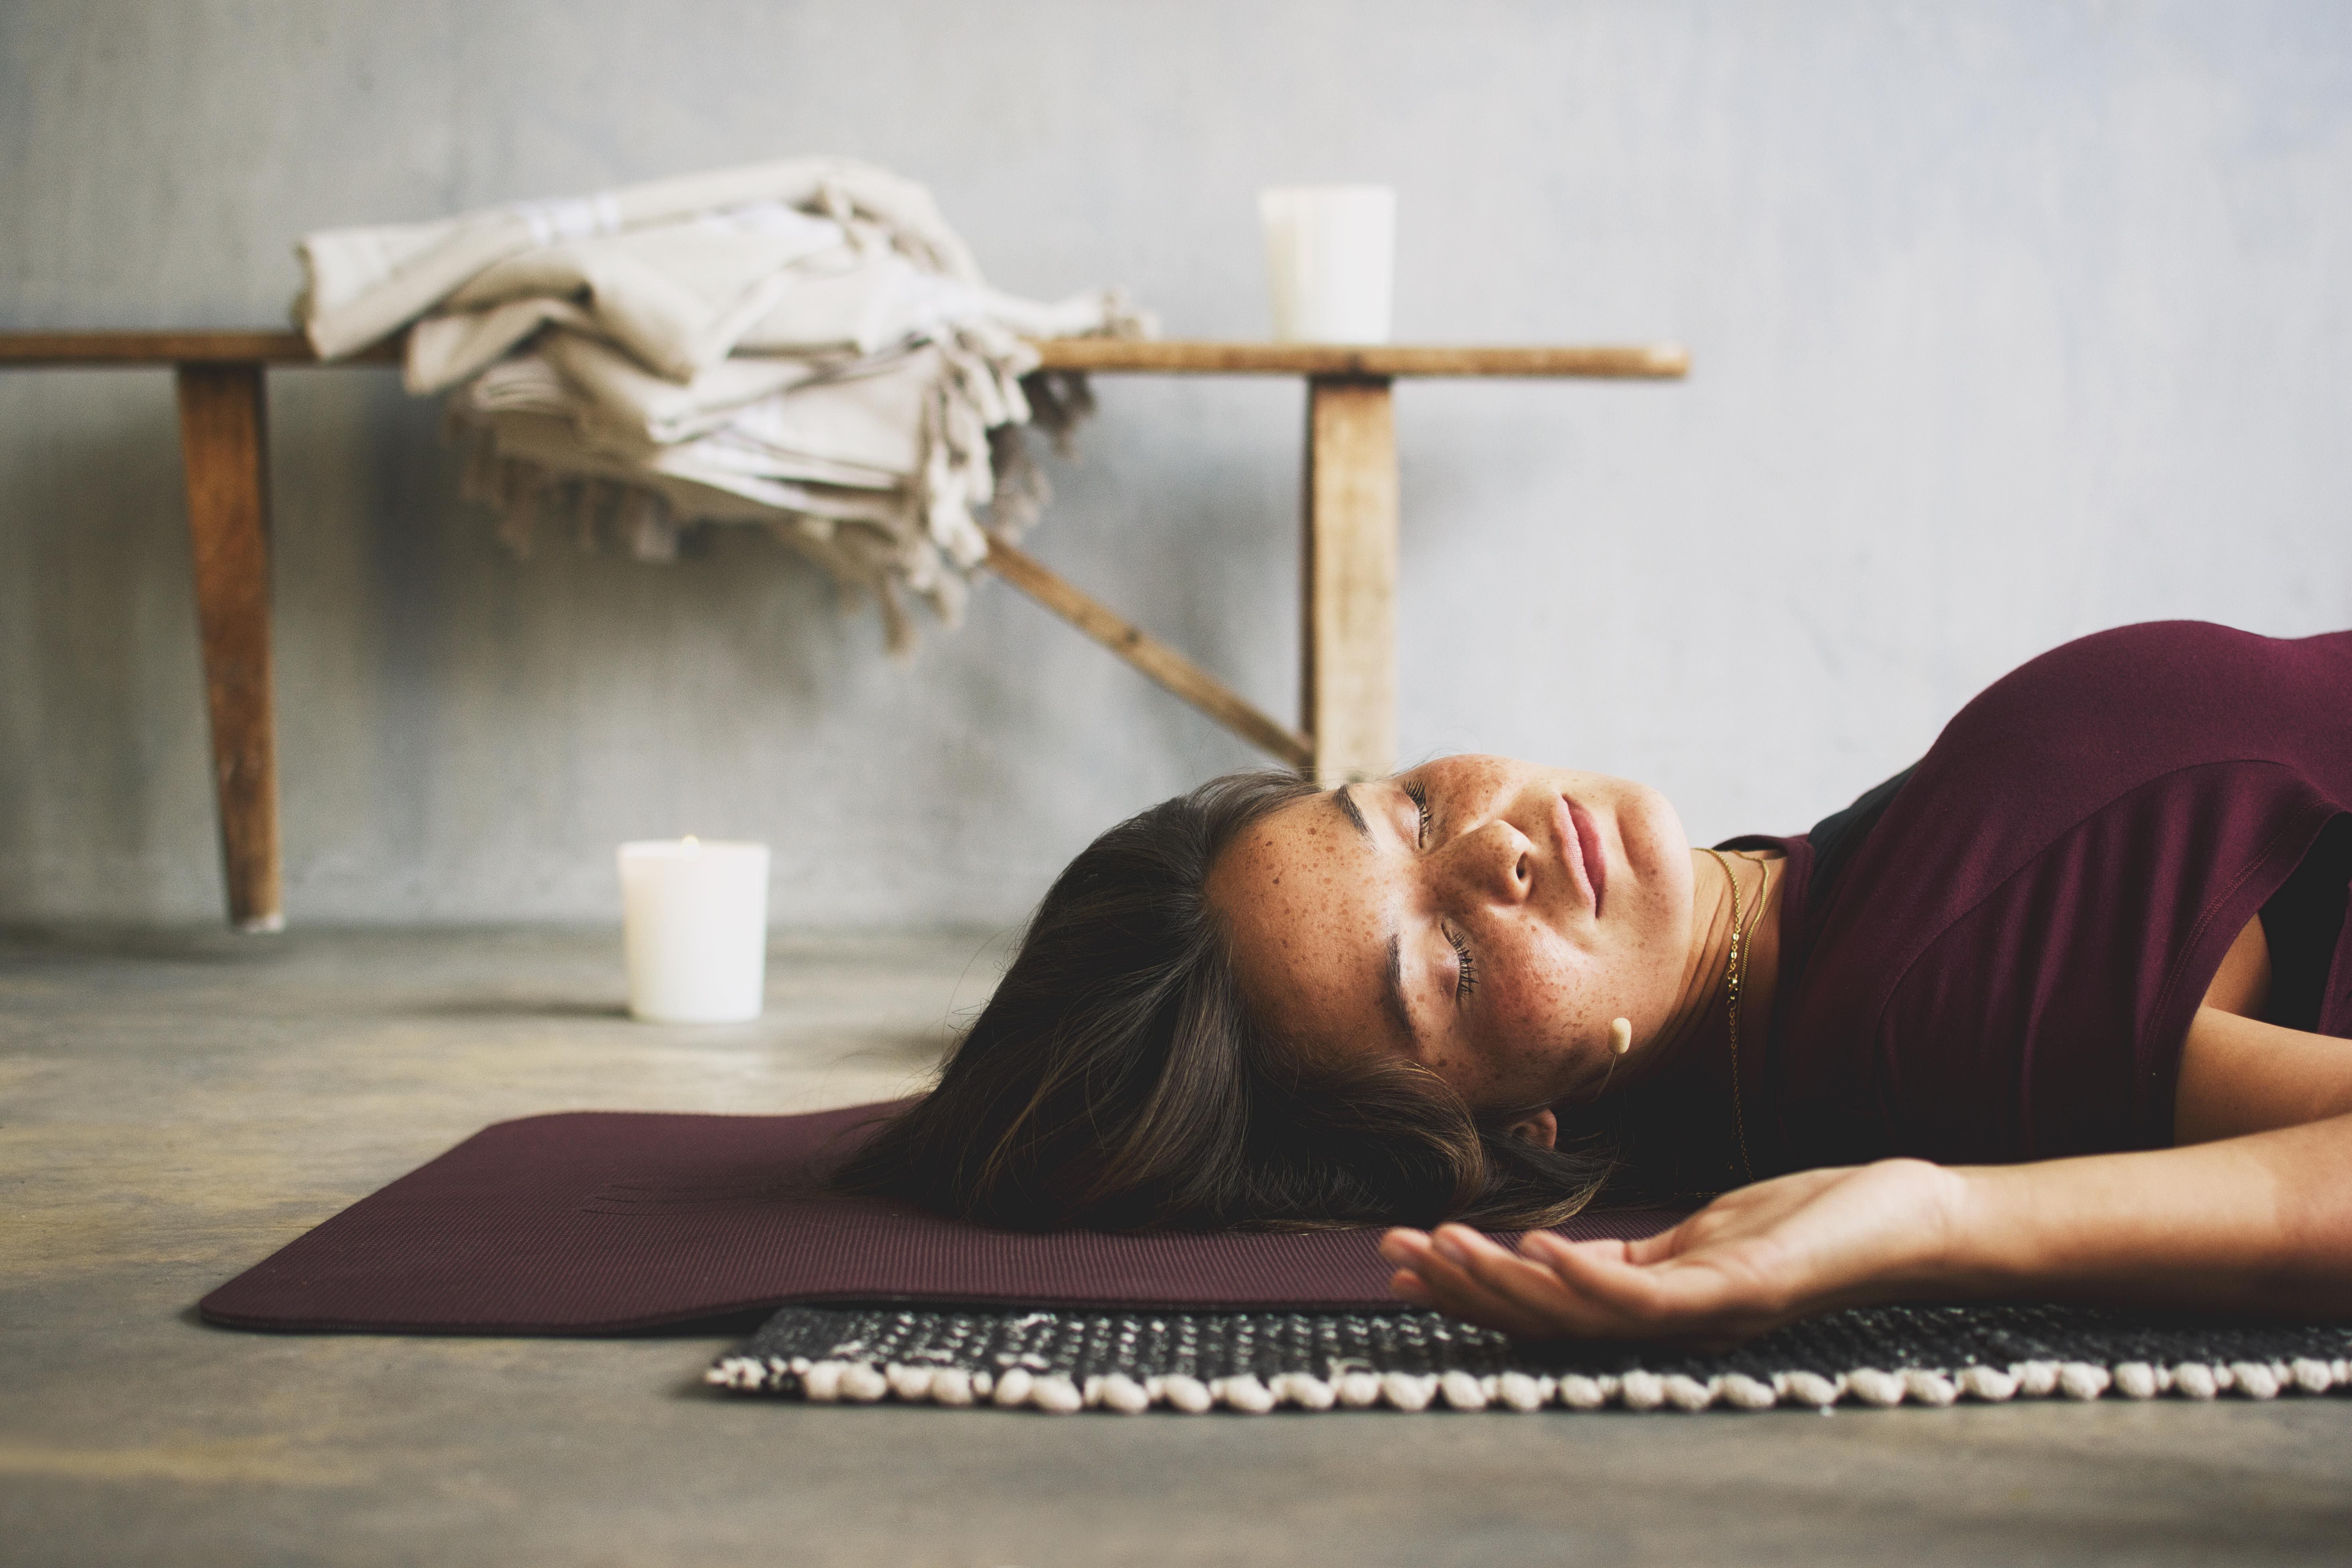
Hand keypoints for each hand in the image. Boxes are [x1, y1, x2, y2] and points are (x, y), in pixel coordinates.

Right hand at [1378, 1158, 1969, 1347]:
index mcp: (1657, 1309)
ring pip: (1584, 1314)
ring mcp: (1707, 1313)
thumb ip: (1636, 1257)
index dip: (1471, 1289)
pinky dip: (1588, 1277)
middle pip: (1548, 1319)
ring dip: (1505, 1284)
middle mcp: (1674, 1325)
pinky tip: (1538, 1248)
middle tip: (1393, 1253)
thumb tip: (1556, 1259)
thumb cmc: (1811, 1223)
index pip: (1545, 1307)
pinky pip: (1650, 1294)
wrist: (1911, 1221)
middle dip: (1465, 1288)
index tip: (1404, 1261)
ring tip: (1443, 1247)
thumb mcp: (1703, 1237)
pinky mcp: (1743, 1289)